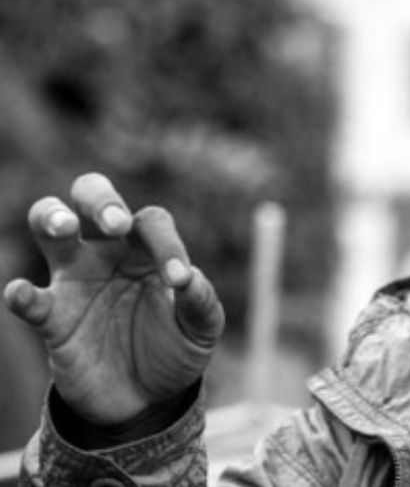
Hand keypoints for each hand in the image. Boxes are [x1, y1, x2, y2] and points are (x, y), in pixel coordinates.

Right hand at [2, 173, 223, 425]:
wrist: (144, 399)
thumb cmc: (174, 349)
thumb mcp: (201, 330)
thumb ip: (201, 303)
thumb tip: (190, 279)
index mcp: (148, 248)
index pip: (152, 223)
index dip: (167, 245)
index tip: (177, 282)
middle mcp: (108, 252)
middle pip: (92, 197)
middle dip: (100, 200)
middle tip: (116, 223)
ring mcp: (75, 279)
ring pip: (49, 226)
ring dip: (51, 218)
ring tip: (64, 227)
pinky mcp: (52, 317)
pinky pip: (30, 298)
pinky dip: (22, 293)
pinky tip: (23, 293)